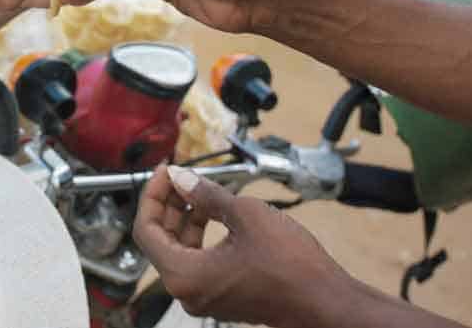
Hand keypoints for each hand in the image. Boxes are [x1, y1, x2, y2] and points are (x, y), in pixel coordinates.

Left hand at [134, 164, 353, 327]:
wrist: (325, 300)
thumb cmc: (291, 264)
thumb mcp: (245, 214)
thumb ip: (205, 194)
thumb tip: (180, 177)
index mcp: (185, 275)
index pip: (146, 229)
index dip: (153, 194)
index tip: (166, 171)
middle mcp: (187, 292)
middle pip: (160, 240)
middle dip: (168, 203)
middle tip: (180, 176)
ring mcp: (204, 296)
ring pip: (179, 249)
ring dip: (185, 217)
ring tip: (200, 189)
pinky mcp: (221, 295)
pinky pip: (197, 260)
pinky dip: (200, 234)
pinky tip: (215, 211)